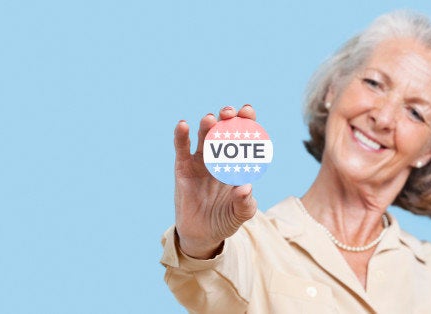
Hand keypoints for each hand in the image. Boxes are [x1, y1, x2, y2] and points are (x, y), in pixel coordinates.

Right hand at [173, 105, 257, 258]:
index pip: (244, 138)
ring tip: (210, 119)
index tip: (248, 111)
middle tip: (230, 112)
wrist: (202, 234)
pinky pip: (182, 149)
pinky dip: (182, 136)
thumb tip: (246, 187)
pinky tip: (184, 125)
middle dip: (228, 119)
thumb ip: (245, 203)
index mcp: (238, 164)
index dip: (247, 122)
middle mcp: (220, 158)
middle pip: (224, 131)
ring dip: (207, 125)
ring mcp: (201, 161)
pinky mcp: (183, 168)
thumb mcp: (240, 215)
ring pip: (204, 137)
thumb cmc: (225, 220)